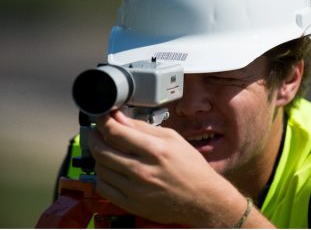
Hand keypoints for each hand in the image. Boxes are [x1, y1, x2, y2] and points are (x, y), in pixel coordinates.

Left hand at [89, 110, 244, 226]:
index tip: (101, 118)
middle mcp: (143, 170)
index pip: (116, 132)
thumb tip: (120, 118)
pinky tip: (111, 170)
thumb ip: (144, 128)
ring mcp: (135, 190)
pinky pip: (104, 188)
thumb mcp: (173, 139)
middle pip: (102, 150)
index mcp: (155, 150)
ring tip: (106, 150)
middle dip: (95, 137)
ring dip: (98, 156)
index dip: (103, 122)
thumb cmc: (191, 167)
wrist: (202, 198)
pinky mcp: (132, 204)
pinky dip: (102, 176)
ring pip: (100, 168)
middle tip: (98, 132)